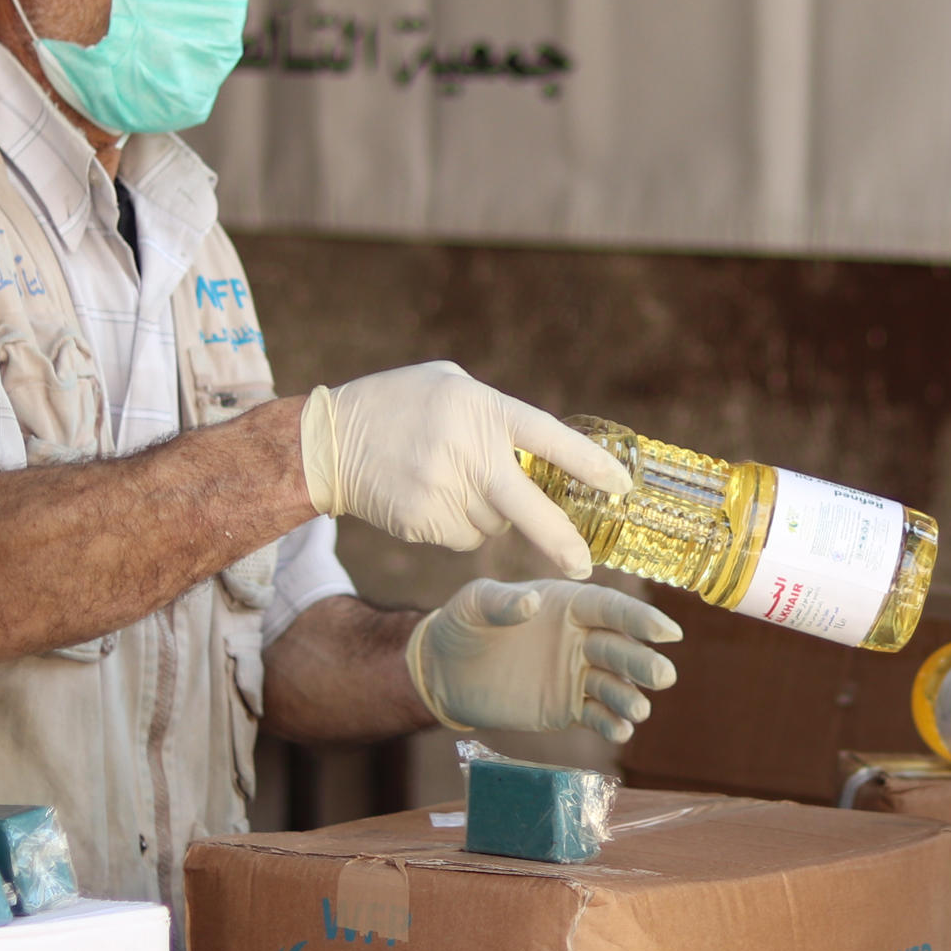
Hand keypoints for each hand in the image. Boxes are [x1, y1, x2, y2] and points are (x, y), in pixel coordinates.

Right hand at [300, 361, 628, 578]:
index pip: (548, 438)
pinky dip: (457, 525)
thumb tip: (539, 450)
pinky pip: (463, 537)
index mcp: (481, 410)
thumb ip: (494, 414)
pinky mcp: (422, 523)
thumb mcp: (451, 384)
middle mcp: (467, 453)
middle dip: (561, 541)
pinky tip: (431, 497)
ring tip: (452, 481)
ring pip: (494, 526)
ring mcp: (443, 492)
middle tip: (584, 567)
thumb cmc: (398, 404)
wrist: (328, 440)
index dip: (588, 464)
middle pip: (529, 508)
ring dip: (488, 513)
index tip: (621, 487)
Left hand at [405, 578, 683, 740]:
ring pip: (614, 685)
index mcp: (568, 605)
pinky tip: (620, 730)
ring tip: (639, 710)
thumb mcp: (473, 604)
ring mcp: (577, 675)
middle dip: (643, 662)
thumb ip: (501, 602)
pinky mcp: (567, 708)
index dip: (640, 619)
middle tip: (664, 677)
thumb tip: (532, 603)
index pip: (611, 609)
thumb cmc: (461, 625)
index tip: (668, 632)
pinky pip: (596, 714)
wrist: (444, 672)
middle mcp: (581, 639)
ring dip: (630, 697)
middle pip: (620, 649)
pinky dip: (611, 723)